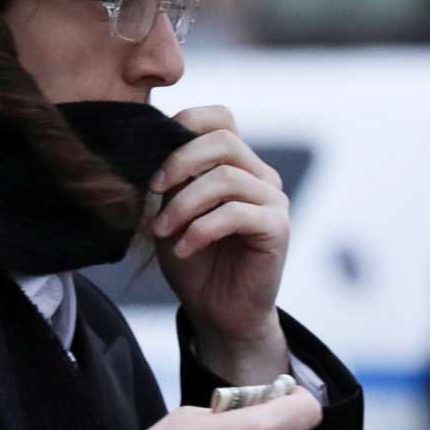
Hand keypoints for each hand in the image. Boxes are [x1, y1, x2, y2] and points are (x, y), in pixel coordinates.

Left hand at [149, 105, 289, 380]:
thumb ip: (170, 179)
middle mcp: (259, 175)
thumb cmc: (193, 261)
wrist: (217, 312)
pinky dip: (201, 229)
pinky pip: (236, 213)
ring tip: (162, 232)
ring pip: (225, 178)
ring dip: (184, 204)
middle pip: (223, 140)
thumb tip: (152, 147)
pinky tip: (184, 249)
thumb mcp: (170, 212)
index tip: (156, 159)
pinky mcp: (277, 227)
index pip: (220, 118)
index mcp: (235, 164)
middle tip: (152, 192)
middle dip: (179, 162)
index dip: (187, 123)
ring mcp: (272, 199)